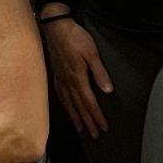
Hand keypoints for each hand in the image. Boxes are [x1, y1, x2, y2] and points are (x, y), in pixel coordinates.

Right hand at [42, 15, 111, 137]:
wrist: (55, 27)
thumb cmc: (73, 37)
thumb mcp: (92, 53)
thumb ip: (99, 72)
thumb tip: (107, 90)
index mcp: (78, 77)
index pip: (90, 102)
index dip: (97, 116)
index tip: (103, 127)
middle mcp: (68, 81)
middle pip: (79, 107)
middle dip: (88, 122)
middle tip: (94, 135)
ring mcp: (60, 79)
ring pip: (69, 104)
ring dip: (76, 118)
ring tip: (81, 129)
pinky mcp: (56, 74)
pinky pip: (61, 96)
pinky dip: (65, 106)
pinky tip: (67, 110)